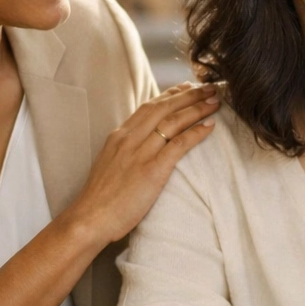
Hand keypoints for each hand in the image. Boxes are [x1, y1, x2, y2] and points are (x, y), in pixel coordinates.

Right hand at [65, 82, 218, 246]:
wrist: (89, 219)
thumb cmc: (100, 199)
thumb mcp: (109, 164)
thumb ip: (126, 151)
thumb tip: (142, 146)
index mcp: (119, 136)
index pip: (149, 107)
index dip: (171, 95)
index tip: (187, 87)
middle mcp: (129, 139)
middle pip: (164, 108)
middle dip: (189, 95)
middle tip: (209, 87)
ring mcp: (140, 153)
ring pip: (173, 121)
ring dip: (197, 108)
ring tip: (215, 101)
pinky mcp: (151, 170)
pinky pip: (178, 145)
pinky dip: (196, 133)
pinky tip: (210, 126)